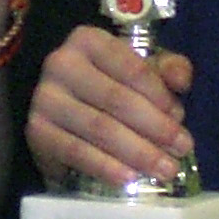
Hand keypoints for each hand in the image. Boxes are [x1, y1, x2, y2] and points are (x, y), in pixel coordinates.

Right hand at [26, 26, 194, 188]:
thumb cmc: (109, 85)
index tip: (181, 119)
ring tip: (165, 169)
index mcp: (89, 41)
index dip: (160, 95)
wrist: (62, 112)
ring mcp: (45, 98)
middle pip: (117, 100)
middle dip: (155, 127)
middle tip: (182, 150)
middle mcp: (61, 64)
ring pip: (99, 128)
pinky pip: (75, 152)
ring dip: (137, 152)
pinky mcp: (36, 131)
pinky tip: (129, 178)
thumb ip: (166, 69)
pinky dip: (105, 167)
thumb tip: (182, 81)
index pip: (132, 68)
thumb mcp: (139, 69)